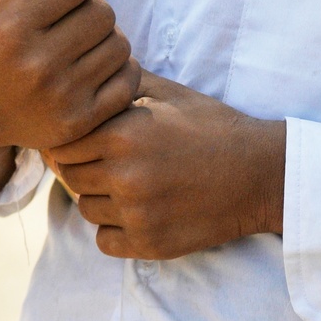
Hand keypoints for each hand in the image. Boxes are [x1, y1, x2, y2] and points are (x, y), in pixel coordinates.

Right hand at [0, 0, 140, 157]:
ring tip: (75, 37)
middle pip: (101, 11)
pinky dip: (115, 68)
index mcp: (6, 31)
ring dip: (102, 35)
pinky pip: (127, 77)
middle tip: (65, 13)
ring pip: (118, 42)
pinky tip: (87, 65)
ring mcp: (61, 100)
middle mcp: (36, 68)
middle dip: (86, 5)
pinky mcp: (82, 123)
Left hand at [49, 72, 285, 258]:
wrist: (258, 172)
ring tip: (129, 183)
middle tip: (108, 160)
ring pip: (85, 209)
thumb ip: (124, 83)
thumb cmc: (212, 126)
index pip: (63, 143)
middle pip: (70, 176)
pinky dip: (113, 228)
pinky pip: (103, 241)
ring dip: (98, 197)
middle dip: (83, 166)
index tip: (84, 139)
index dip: (70, 139)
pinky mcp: (149, 243)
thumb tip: (87, 77)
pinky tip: (137, 210)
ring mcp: (136, 214)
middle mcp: (124, 175)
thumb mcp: (169, 93)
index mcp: (123, 134)